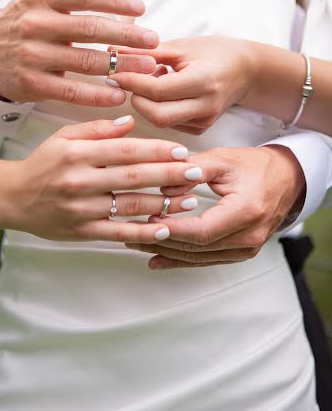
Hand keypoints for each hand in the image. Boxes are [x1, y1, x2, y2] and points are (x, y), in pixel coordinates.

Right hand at [0, 0, 158, 104]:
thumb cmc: (23, 20)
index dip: (116, 1)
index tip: (141, 8)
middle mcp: (36, 25)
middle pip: (89, 28)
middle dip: (126, 35)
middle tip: (153, 41)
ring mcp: (33, 56)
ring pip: (84, 61)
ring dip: (120, 65)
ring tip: (146, 67)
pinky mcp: (32, 83)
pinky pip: (70, 91)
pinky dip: (96, 95)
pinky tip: (119, 95)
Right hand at [6, 115, 202, 241]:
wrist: (13, 197)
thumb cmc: (42, 164)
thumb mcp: (64, 137)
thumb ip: (98, 128)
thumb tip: (131, 121)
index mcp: (78, 153)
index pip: (126, 150)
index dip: (157, 150)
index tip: (182, 150)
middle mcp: (80, 180)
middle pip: (134, 177)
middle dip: (169, 174)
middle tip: (197, 173)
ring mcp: (81, 209)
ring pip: (130, 206)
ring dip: (163, 203)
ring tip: (189, 200)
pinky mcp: (82, 232)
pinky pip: (118, 233)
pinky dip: (143, 232)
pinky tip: (164, 228)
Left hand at [109, 36, 253, 132]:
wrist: (246, 70)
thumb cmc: (213, 52)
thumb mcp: (181, 47)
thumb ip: (147, 53)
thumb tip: (112, 53)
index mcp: (203, 81)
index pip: (157, 90)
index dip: (132, 82)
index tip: (114, 72)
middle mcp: (206, 106)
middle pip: (156, 115)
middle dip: (137, 98)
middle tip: (132, 79)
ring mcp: (204, 121)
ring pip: (161, 121)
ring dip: (147, 102)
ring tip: (155, 79)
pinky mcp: (200, 129)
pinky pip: (169, 124)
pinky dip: (159, 108)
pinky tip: (166, 91)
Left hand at [125, 145, 304, 268]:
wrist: (287, 179)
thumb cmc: (255, 166)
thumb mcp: (223, 159)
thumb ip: (191, 170)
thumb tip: (162, 187)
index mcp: (246, 211)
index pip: (202, 231)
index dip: (173, 229)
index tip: (149, 220)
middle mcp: (249, 235)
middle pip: (197, 248)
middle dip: (161, 242)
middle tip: (131, 232)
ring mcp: (247, 248)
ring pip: (199, 257)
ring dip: (166, 252)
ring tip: (137, 243)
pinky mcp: (242, 252)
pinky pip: (207, 260)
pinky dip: (180, 260)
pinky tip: (157, 260)